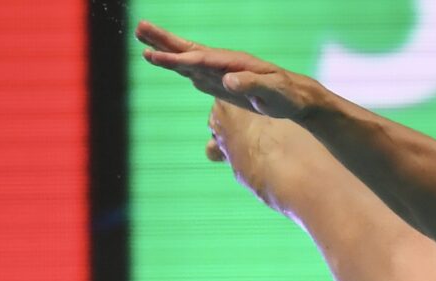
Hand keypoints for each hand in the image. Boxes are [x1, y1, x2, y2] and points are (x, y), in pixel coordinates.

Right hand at [137, 20, 311, 120]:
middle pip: (189, 50)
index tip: (154, 56)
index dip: (177, 58)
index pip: (200, 60)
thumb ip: (251, 86)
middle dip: (164, 41)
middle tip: (139, 28)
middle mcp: (224, 64)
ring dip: (166, 52)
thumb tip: (227, 81)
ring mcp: (221, 73)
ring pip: (189, 60)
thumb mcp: (273, 93)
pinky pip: (197, 74)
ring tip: (143, 44)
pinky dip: (180, 68)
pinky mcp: (222, 84)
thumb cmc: (287, 95)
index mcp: (234, 64)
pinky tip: (168, 63)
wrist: (296, 98)